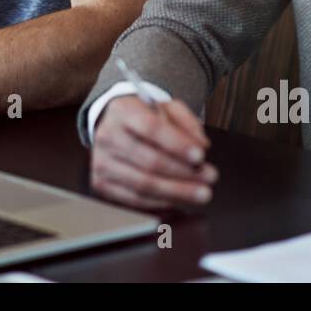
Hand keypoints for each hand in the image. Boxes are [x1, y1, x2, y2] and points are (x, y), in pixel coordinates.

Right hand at [90, 95, 217, 210]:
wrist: (110, 124)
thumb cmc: (142, 117)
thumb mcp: (166, 107)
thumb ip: (186, 121)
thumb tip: (201, 146)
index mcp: (123, 112)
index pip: (151, 128)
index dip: (177, 144)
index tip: (200, 155)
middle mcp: (108, 136)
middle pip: (149, 160)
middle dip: (184, 172)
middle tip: (209, 177)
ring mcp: (102, 162)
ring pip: (143, 184)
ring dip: (177, 191)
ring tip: (200, 192)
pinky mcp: (101, 183)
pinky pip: (134, 200)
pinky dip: (160, 203)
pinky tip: (178, 201)